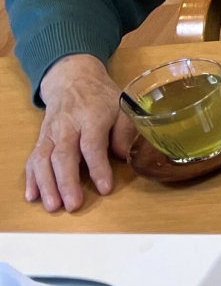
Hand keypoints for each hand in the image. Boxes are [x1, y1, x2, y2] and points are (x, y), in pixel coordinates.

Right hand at [26, 54, 134, 213]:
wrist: (72, 79)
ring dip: (47, 184)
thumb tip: (124, 157)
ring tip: (53, 206)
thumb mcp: (122, 108)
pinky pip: (32, 159)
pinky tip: (32, 196)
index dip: (98, 167)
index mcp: (92, 117)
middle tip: (73, 205)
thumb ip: (125, 132)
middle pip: (63, 155)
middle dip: (67, 182)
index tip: (105, 189)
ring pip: (44, 159)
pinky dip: (31, 178)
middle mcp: (67, 126)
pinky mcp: (40, 139)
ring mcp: (50, 133)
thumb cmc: (102, 98)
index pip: (92, 145)